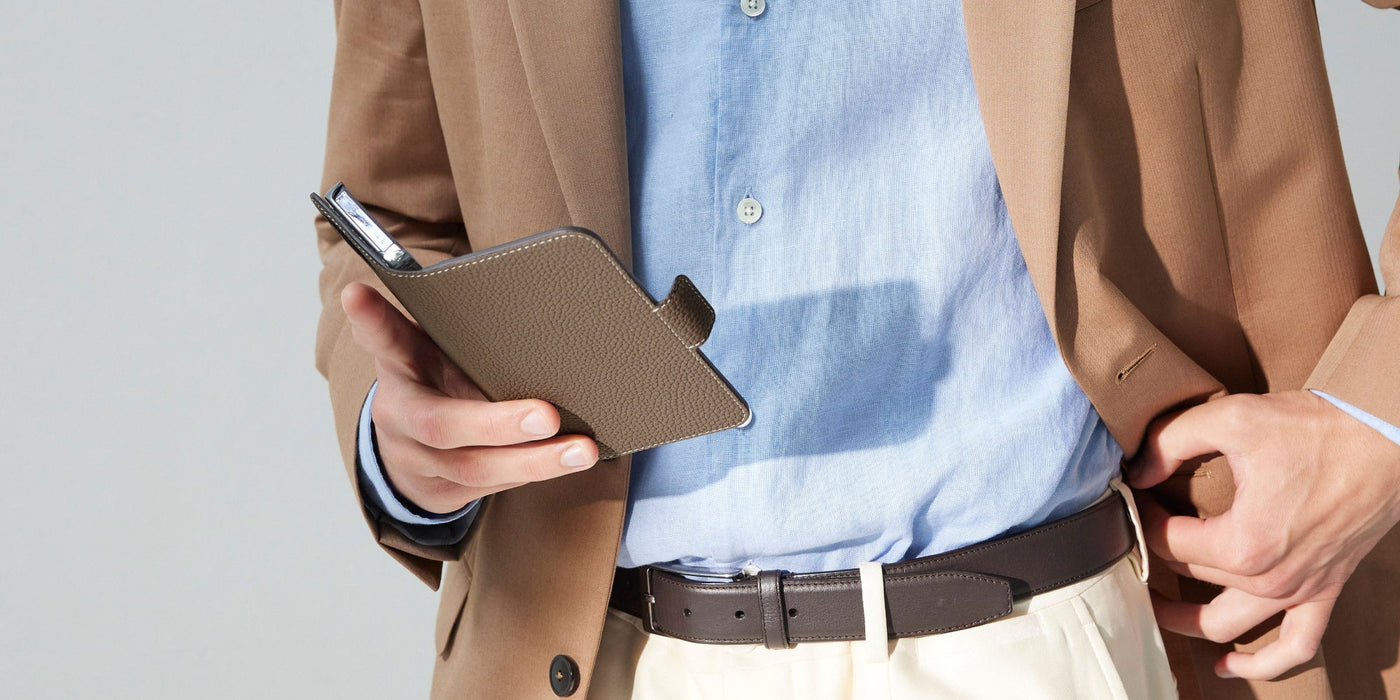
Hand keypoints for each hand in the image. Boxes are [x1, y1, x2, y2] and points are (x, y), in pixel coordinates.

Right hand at [341, 282, 598, 514]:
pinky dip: (534, 472)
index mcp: (398, 365)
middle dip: (497, 423)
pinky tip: (571, 460)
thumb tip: (528, 300)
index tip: (357, 292)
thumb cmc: (439, 380)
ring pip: (473, 467)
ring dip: (533, 460)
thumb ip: (458, 330)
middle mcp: (400, 414)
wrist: (409, 451)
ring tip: (581, 449)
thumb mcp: (436, 350)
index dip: (371, 319)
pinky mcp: (441, 492)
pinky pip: (492, 486)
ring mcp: (417, 459)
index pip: (383, 339)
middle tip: (548, 415)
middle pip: (439, 423)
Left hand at [1128, 390, 1399, 679]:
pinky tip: (1230, 665)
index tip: (1138, 491)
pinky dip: (1262, 663)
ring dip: (1187, 622)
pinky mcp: (1325, 590)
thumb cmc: (1315, 428)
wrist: (1384, 436)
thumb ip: (1169, 441)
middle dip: (1159, 552)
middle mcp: (1271, 577)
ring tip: (1157, 606)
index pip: (1166, 541)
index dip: (1143, 514)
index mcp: (1243, 542)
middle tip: (1144, 526)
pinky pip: (1296, 646)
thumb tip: (1137, 471)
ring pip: (1229, 626)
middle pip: (1192, 576)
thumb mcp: (1230, 419)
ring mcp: (1300, 590)